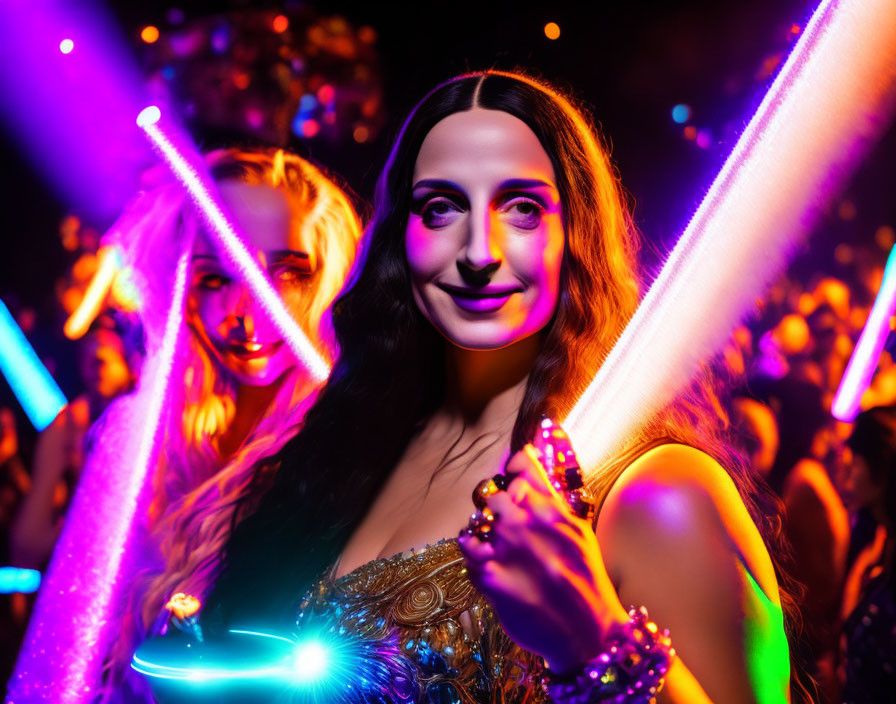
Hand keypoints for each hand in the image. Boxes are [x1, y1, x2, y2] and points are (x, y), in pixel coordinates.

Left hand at [458, 444, 628, 672]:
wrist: (589, 631)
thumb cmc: (584, 578)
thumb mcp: (577, 529)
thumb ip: (550, 495)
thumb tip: (526, 460)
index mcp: (552, 511)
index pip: (519, 466)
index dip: (513, 472)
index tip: (513, 480)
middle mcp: (527, 524)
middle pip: (492, 496)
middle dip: (496, 510)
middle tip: (507, 530)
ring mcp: (507, 550)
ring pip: (475, 523)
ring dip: (482, 535)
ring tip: (498, 552)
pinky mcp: (491, 578)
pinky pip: (467, 553)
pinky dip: (474, 559)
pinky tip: (491, 569)